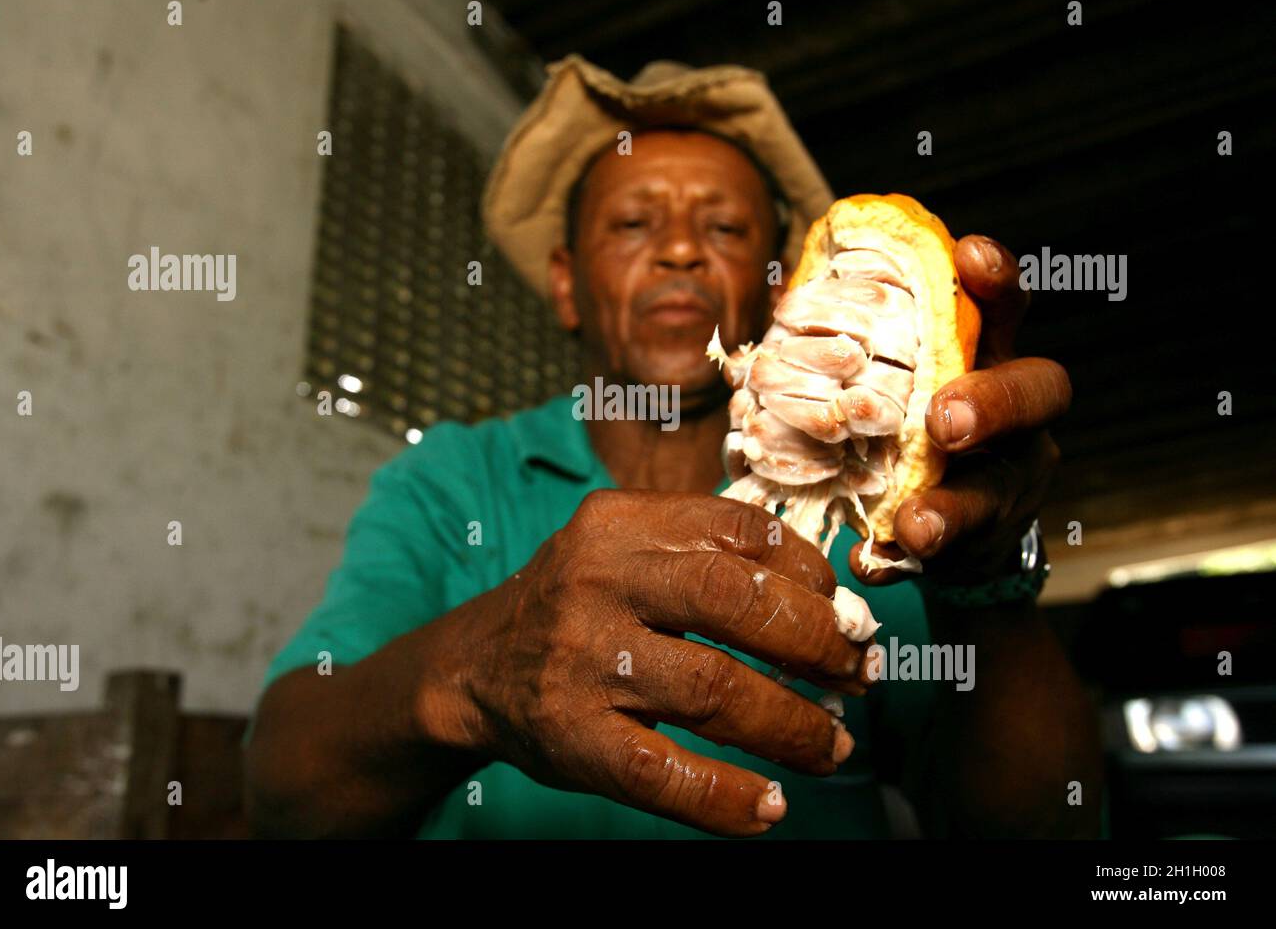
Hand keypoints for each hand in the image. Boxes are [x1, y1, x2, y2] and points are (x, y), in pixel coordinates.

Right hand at [461, 489, 877, 835]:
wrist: (472, 666)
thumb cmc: (576, 604)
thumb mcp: (622, 547)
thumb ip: (703, 554)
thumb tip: (827, 601)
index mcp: (620, 523)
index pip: (740, 530)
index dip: (809, 572)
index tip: (843, 610)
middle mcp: (598, 581)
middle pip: (734, 602)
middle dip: (816, 642)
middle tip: (857, 676)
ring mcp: (582, 661)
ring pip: (712, 690)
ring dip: (792, 725)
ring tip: (833, 746)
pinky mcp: (571, 736)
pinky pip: (662, 774)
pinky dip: (725, 797)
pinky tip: (767, 805)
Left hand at [849, 234, 1069, 585]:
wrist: (946, 534)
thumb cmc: (911, 430)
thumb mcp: (900, 381)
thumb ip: (863, 344)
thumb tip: (785, 291)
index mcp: (987, 359)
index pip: (1006, 308)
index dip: (998, 281)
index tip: (971, 254)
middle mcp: (1016, 416)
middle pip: (1036, 392)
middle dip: (993, 403)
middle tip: (945, 423)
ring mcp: (1010, 481)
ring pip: (1001, 488)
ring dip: (956, 506)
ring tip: (917, 524)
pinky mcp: (985, 541)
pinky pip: (956, 553)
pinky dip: (906, 559)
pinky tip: (871, 562)